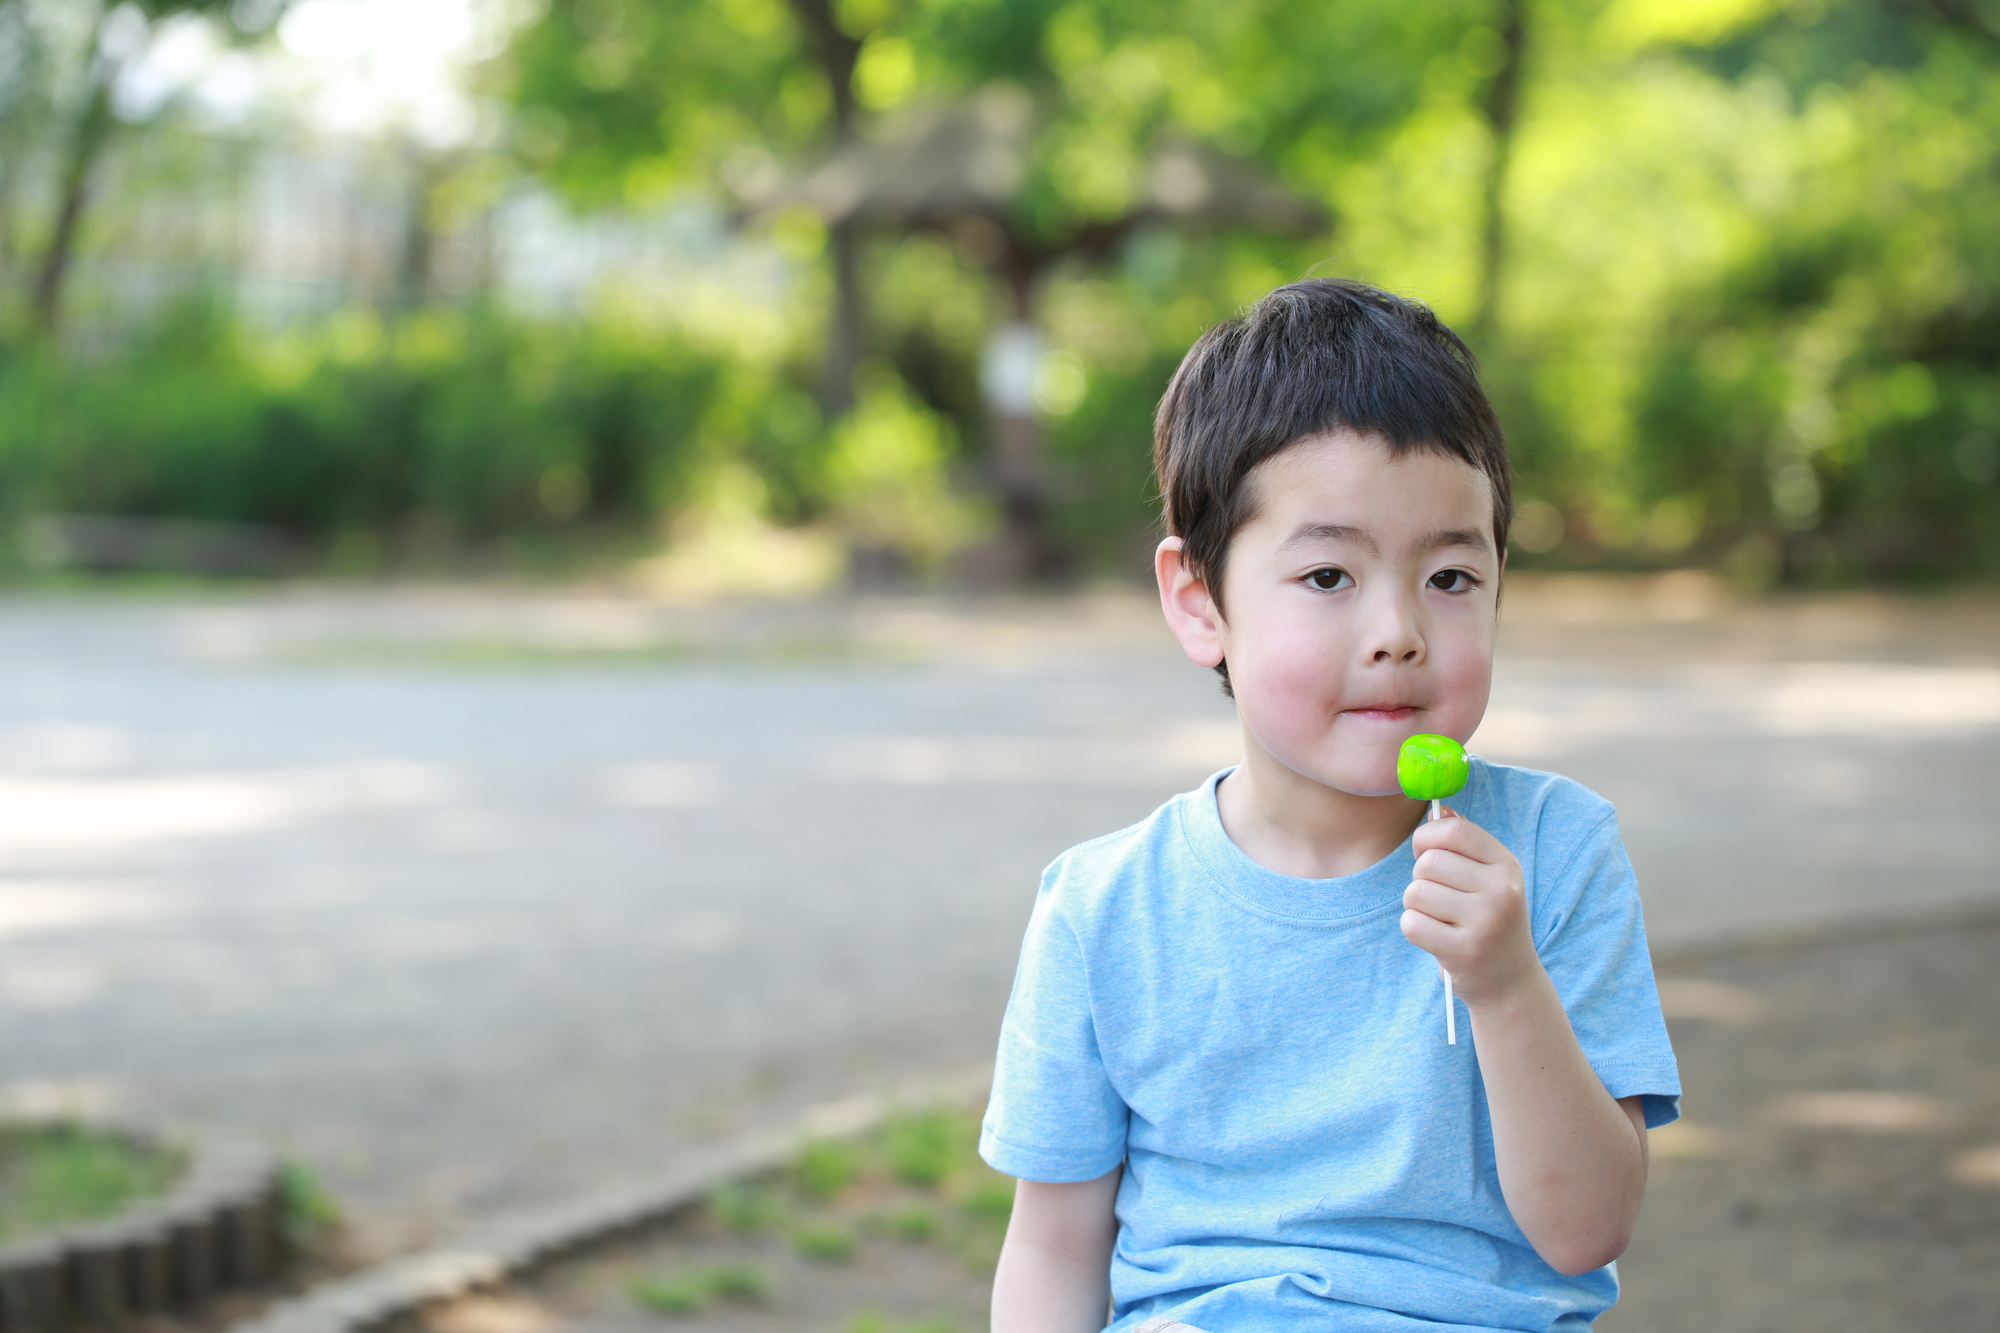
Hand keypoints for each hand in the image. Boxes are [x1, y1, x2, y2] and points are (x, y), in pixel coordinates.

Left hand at [1399, 807, 1539, 1008]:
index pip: (1454, 831)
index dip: (1427, 837)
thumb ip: (1465, 844)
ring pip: (1415, 893)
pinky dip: (1414, 928)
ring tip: (1439, 918)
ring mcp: (1485, 923)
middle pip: (1428, 862)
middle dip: (1420, 877)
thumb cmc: (1489, 921)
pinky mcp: (1464, 952)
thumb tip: (1439, 809)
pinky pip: (1412, 923)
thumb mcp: (1490, 879)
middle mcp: (1501, 891)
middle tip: (1436, 896)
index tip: (1425, 852)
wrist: (1510, 981)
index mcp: (1507, 866)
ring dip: (1415, 905)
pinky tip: (1436, 937)